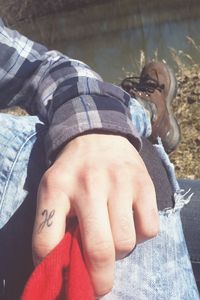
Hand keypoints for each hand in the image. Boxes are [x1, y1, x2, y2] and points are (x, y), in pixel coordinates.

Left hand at [32, 134, 158, 296]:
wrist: (98, 136)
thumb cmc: (74, 171)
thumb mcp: (53, 190)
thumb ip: (53, 224)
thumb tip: (65, 265)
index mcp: (56, 188)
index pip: (46, 242)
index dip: (51, 269)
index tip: (62, 276)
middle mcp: (88, 184)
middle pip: (98, 250)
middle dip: (98, 280)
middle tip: (97, 285)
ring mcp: (119, 182)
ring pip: (125, 243)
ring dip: (119, 250)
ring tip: (112, 235)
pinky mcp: (144, 184)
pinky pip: (149, 230)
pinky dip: (140, 235)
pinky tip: (130, 221)